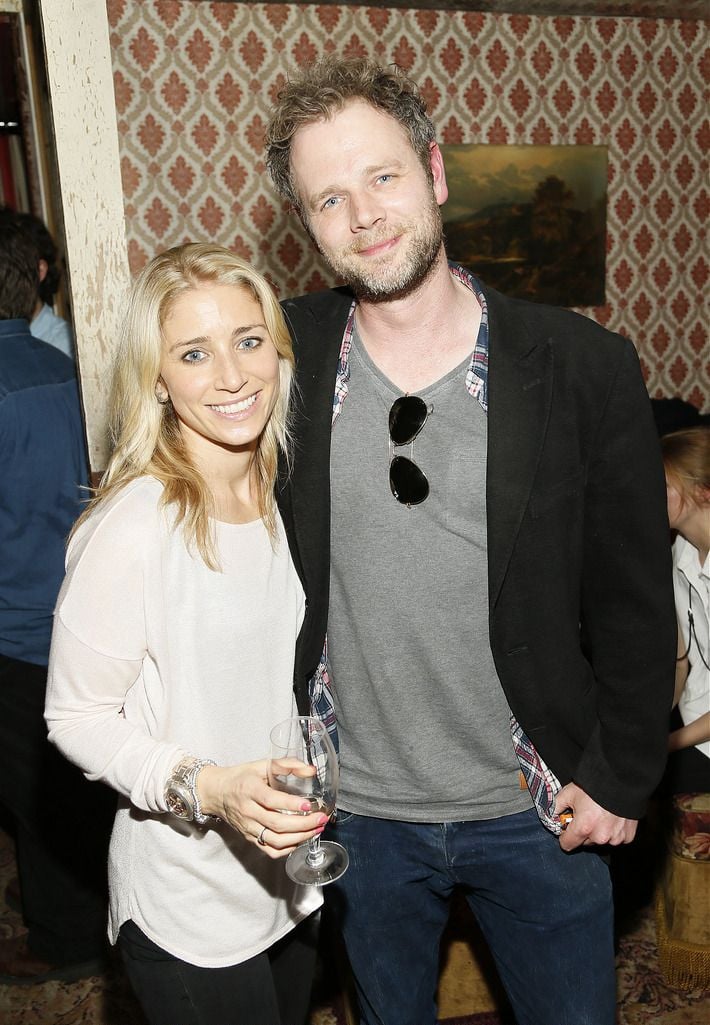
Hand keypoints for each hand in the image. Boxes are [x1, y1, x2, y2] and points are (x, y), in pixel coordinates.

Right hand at [197, 760, 327, 858]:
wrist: (216, 793)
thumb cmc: (240, 777)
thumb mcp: (261, 764)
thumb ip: (287, 765)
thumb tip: (311, 770)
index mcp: (250, 790)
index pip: (271, 801)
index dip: (291, 804)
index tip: (309, 805)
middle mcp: (248, 811)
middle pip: (277, 824)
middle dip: (303, 824)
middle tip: (321, 819)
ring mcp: (248, 828)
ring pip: (275, 840)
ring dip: (299, 838)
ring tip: (316, 830)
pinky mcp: (249, 838)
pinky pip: (269, 850)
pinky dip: (287, 849)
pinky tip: (300, 840)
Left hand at [554, 783, 637, 851]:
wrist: (621, 780)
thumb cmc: (594, 786)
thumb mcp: (569, 793)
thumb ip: (556, 807)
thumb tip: (551, 816)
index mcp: (584, 828)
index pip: (567, 845)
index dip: (564, 836)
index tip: (567, 828)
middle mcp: (600, 837)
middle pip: (584, 843)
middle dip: (583, 832)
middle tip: (586, 815)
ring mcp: (615, 838)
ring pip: (600, 841)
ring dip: (598, 832)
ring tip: (600, 814)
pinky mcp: (628, 837)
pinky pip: (616, 839)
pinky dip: (613, 831)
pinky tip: (612, 818)